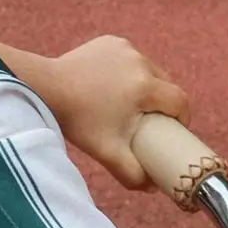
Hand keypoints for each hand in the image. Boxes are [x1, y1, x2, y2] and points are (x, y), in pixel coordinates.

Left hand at [40, 35, 189, 188]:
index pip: (180, 101)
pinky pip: (130, 57)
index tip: (173, 129)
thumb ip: (132, 174)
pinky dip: (127, 70)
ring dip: (146, 84)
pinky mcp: (111, 41)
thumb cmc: (78, 121)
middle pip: (166, 83)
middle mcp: (141, 62)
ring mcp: (126, 48)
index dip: (182, 118)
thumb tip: (151, 187)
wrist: (45, 88)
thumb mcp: (108, 153)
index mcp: (146, 87)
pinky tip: (114, 83)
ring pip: (149, 69)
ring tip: (131, 102)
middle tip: (150, 120)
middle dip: (163, 102)